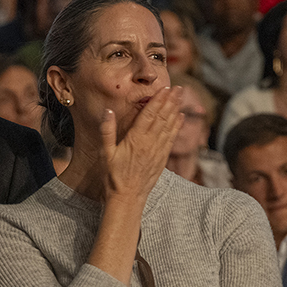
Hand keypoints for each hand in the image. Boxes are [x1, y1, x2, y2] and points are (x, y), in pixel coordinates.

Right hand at [100, 86, 182, 202]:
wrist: (127, 198)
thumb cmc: (113, 177)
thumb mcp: (105, 153)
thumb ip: (107, 131)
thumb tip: (107, 111)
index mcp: (136, 140)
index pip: (149, 115)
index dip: (158, 101)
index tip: (165, 89)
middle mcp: (149, 144)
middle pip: (162, 118)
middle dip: (171, 101)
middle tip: (179, 88)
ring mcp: (157, 152)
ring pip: (169, 127)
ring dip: (175, 110)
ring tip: (181, 97)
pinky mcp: (162, 159)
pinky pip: (171, 139)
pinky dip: (176, 127)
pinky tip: (180, 117)